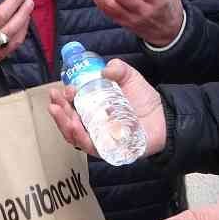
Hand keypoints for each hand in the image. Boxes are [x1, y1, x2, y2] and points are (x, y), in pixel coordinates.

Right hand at [46, 58, 166, 157]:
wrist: (163, 118)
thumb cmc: (143, 100)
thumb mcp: (130, 78)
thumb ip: (119, 69)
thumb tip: (106, 69)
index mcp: (92, 108)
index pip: (71, 105)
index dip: (64, 99)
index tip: (63, 89)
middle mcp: (91, 124)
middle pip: (68, 120)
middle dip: (58, 110)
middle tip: (54, 100)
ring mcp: (98, 138)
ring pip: (74, 135)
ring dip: (63, 124)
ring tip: (58, 112)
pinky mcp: (107, 150)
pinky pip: (90, 147)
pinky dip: (80, 138)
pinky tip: (74, 127)